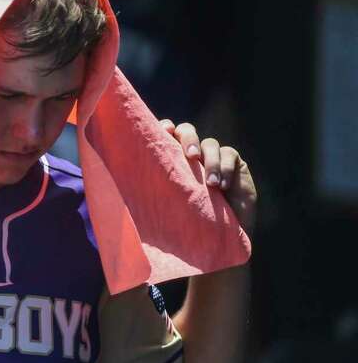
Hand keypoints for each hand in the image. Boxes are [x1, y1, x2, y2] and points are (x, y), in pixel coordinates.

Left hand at [160, 119, 257, 235]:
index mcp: (172, 158)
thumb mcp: (169, 201)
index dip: (164, 128)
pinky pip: (229, 154)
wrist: (219, 234)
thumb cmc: (188, 220)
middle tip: (190, 156)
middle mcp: (191, 154)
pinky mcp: (234, 162)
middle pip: (187, 131)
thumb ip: (157, 187)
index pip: (166, 133)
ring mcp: (213, 156)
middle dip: (188, 138)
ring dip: (210, 162)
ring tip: (211, 184)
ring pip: (210, 143)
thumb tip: (127, 187)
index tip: (163, 131)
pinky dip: (225, 168)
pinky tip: (223, 187)